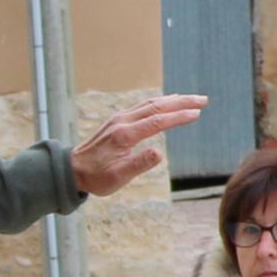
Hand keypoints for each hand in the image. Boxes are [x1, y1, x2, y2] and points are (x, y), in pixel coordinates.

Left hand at [69, 95, 206, 196]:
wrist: (72, 169)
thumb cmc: (96, 177)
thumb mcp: (118, 177)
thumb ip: (139, 164)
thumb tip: (159, 153)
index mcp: (125, 135)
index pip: (157, 121)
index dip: (179, 116)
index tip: (198, 113)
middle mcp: (123, 122)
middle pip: (156, 106)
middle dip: (182, 102)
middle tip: (204, 99)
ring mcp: (120, 119)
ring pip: (150, 104)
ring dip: (173, 100)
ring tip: (192, 98)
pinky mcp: (118, 120)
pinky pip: (143, 106)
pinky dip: (160, 102)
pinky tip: (168, 102)